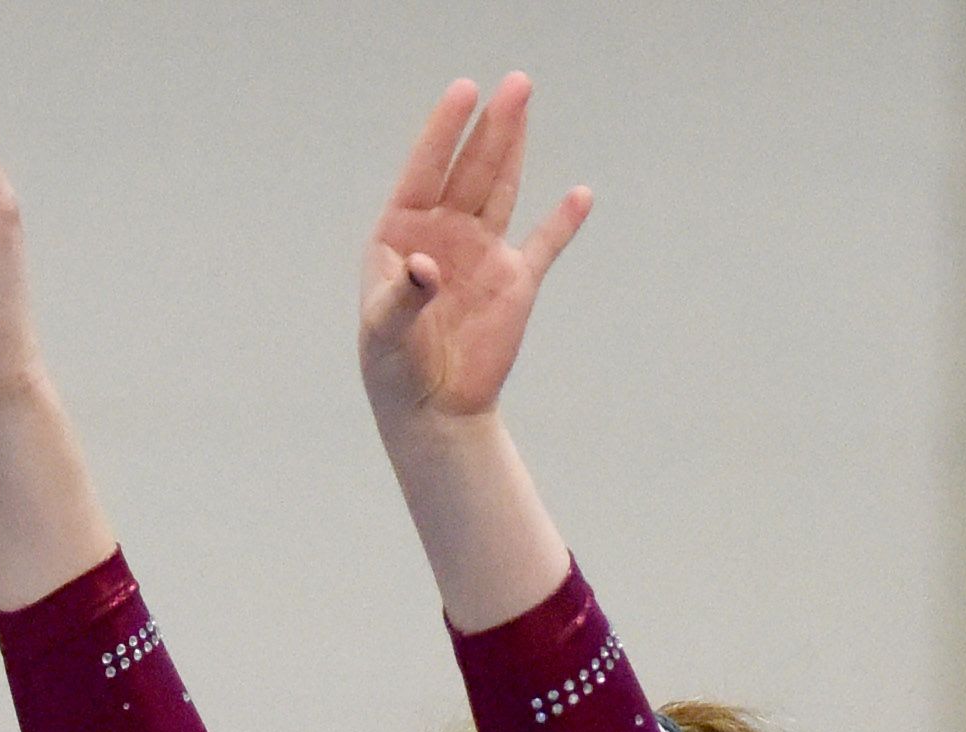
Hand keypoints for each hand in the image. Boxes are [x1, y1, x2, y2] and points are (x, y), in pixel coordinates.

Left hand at [359, 73, 592, 427]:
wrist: (434, 412)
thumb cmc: (395, 370)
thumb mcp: (386, 333)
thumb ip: (402, 297)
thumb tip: (425, 267)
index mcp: (402, 235)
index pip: (425, 171)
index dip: (444, 131)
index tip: (464, 92)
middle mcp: (442, 234)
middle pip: (469, 169)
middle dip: (491, 127)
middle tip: (515, 84)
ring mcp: (480, 254)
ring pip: (500, 189)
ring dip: (514, 149)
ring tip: (526, 102)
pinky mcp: (514, 283)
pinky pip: (544, 244)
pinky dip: (562, 222)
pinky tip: (579, 195)